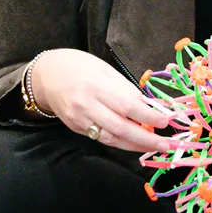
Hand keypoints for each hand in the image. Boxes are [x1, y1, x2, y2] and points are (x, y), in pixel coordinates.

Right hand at [30, 49, 176, 152]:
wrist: (45, 75)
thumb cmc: (79, 66)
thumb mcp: (105, 69)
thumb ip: (126, 89)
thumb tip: (150, 106)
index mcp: (96, 87)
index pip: (127, 106)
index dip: (149, 116)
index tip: (166, 121)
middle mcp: (86, 106)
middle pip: (121, 128)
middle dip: (146, 139)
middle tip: (166, 144)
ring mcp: (79, 120)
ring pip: (111, 138)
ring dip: (135, 145)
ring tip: (154, 146)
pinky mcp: (75, 128)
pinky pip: (101, 138)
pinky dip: (120, 142)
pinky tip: (134, 142)